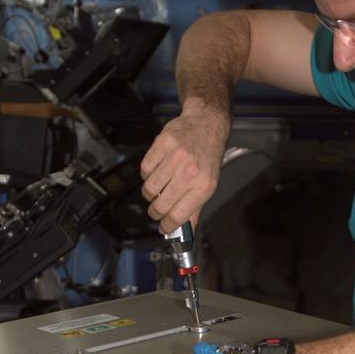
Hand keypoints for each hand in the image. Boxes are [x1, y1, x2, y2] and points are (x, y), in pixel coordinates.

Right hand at [140, 106, 229, 233]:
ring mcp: (175, 158)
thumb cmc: (208, 157)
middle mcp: (189, 173)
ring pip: (150, 188)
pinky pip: (145, 169)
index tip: (162, 228)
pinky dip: (146, 175)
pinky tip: (154, 173)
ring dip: (149, 194)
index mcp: (203, 187)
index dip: (167, 225)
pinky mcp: (162, 145)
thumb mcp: (209, 183)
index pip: (179, 215)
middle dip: (155, 213)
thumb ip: (196, 207)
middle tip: (155, 212)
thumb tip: (186, 229)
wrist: (206, 124)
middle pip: (161, 204)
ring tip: (155, 191)